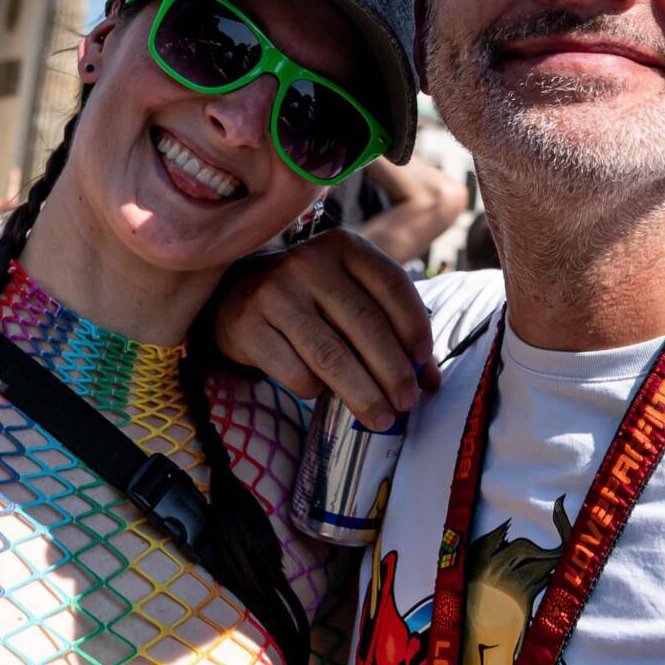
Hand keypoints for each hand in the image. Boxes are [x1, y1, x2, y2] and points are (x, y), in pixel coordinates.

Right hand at [210, 228, 435, 430]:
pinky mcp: (249, 326)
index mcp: (343, 246)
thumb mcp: (349, 293)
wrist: (236, 294)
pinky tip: (322, 392)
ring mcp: (274, 293)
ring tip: (382, 419)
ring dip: (364, 395)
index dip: (415, 328)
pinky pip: (297, 374)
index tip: (424, 365)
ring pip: (332, 356)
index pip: (392, 285)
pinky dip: (317, 392)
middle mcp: (308, 263)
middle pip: (366, 326)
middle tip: (407, 403)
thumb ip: (390, 326)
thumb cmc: (310, 298)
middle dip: (393, 372)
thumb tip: (428, 380)